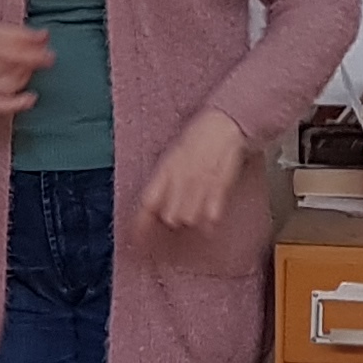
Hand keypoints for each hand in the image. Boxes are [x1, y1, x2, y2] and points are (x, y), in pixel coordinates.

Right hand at [0, 22, 52, 115]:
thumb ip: (18, 34)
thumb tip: (45, 36)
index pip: (13, 48)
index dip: (34, 50)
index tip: (48, 49)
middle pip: (13, 66)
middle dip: (32, 63)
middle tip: (44, 59)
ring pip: (10, 83)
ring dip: (25, 77)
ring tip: (29, 71)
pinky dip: (16, 104)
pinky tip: (29, 99)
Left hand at [137, 109, 256, 233]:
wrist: (225, 123)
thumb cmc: (198, 137)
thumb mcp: (173, 154)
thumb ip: (163, 179)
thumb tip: (152, 204)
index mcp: (165, 169)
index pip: (147, 203)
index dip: (141, 223)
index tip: (137, 239)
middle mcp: (180, 178)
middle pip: (169, 216)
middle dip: (172, 221)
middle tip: (177, 218)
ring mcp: (200, 182)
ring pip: (188, 218)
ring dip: (191, 220)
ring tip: (195, 214)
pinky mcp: (220, 185)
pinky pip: (211, 214)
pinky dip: (210, 222)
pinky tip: (211, 220)